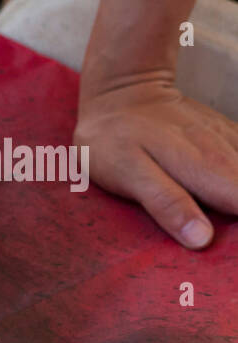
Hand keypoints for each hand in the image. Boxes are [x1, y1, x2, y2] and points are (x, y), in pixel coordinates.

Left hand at [75, 74, 237, 248]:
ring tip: (225, 225)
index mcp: (207, 170)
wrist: (122, 92)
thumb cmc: (115, 139)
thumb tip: (203, 239)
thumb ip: (166, 204)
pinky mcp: (230, 139)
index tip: (229, 251)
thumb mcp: (129, 173)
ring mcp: (232, 144)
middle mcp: (228, 156)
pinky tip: (228, 187)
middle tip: (225, 248)